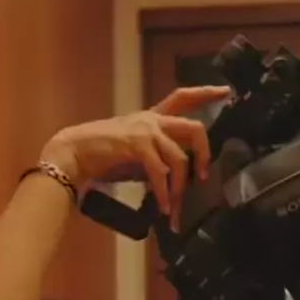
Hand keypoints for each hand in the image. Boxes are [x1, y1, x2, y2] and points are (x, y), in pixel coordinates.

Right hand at [41, 86, 229, 228]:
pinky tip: (164, 208)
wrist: (73, 153)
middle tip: (204, 176)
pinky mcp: (137, 145)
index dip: (205, 93)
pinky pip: (161, 173)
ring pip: (180, 158)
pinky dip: (164, 193)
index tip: (226, 91)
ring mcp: (145, 130)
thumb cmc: (101, 156)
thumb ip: (157, 158)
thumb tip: (175, 178)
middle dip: (205, 153)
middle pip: (194, 128)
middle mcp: (152, 120)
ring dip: (180, 188)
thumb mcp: (135, 154)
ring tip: (174, 208)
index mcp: (152, 117)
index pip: (182, 97)